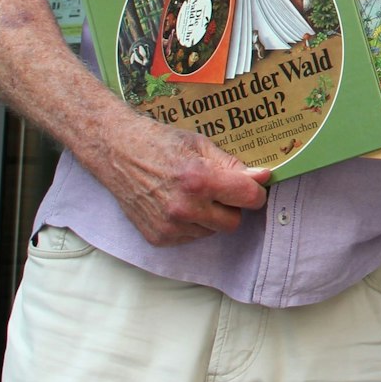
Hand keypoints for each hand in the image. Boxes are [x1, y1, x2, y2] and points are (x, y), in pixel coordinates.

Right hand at [88, 113, 270, 245]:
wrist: (117, 152)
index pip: (249, 198)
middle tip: (218, 189)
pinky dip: (191, 224)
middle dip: (232, 206)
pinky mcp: (158, 238)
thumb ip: (233, 166)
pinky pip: (191, 237)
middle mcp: (184, 208)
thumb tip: (263, 177)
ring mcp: (169, 226)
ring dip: (210, 216)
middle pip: (233, 222)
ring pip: (212, 231)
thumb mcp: (201, 145)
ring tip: (192, 194)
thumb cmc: (160, 143)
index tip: (252, 187)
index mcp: (199, 181)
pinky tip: (176, 204)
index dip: (255, 192)